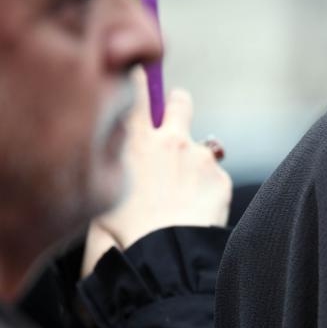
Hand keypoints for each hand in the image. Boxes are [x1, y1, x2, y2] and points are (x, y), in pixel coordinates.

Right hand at [81, 69, 230, 277]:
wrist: (166, 252)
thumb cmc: (127, 231)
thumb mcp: (103, 193)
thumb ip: (113, 167)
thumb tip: (115, 161)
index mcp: (136, 141)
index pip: (137, 91)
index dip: (140, 80)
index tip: (141, 75)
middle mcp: (171, 141)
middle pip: (180, 102)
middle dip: (177, 106)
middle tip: (174, 117)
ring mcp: (200, 157)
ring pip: (203, 144)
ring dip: (194, 158)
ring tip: (183, 188)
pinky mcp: (221, 178)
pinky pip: (213, 176)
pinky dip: (206, 189)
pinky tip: (195, 210)